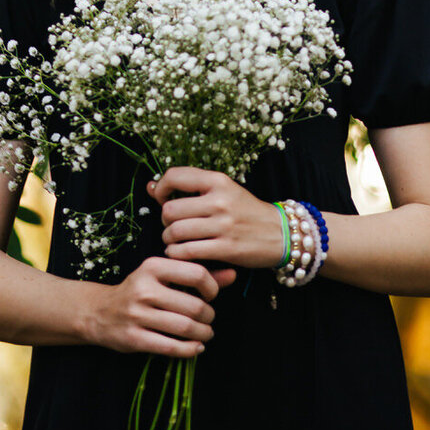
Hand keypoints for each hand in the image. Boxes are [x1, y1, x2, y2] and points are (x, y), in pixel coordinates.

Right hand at [87, 255, 225, 356]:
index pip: (196, 273)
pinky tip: (196, 347)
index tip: (212, 296)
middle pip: (193, 306)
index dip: (212, 287)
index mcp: (152, 266)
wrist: (99, 312)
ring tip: (206, 333)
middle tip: (209, 320)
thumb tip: (233, 274)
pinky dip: (190, 350)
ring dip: (203, 334)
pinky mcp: (133, 338)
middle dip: (208, 316)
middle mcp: (144, 289)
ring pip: (184, 328)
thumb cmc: (139, 290)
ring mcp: (137, 315)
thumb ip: (197, 275)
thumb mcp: (163, 275)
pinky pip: (170, 347)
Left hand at [149, 166, 283, 270]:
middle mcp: (220, 200)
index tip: (161, 198)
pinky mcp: (226, 248)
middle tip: (172, 225)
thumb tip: (150, 186)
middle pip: (170, 209)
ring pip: (175, 232)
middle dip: (164, 220)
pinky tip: (181, 253)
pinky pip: (187, 251)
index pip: (175, 176)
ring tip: (175, 241)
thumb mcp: (223, 190)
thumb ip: (191, 188)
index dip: (161, 188)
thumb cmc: (245, 211)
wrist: (279, 233)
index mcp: (218, 181)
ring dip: (169, 239)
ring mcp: (223, 225)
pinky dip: (178, 254)